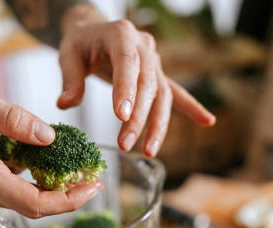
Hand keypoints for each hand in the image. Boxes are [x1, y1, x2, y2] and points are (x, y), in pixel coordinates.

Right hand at [0, 75, 102, 217]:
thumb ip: (12, 118)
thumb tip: (49, 137)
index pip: (34, 203)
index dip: (69, 200)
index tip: (94, 186)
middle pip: (29, 207)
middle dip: (64, 195)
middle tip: (89, 174)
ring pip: (15, 200)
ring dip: (44, 188)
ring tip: (68, 165)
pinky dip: (22, 182)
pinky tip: (33, 161)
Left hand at [56, 6, 215, 156]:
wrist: (94, 31)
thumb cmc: (80, 44)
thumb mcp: (68, 56)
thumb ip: (70, 80)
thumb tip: (65, 104)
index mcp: (121, 34)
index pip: (127, 63)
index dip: (126, 90)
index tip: (121, 117)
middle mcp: (143, 45)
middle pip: (147, 85)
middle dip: (138, 118)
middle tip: (125, 145)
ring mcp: (154, 61)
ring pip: (161, 94)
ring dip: (157, 125)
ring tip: (149, 151)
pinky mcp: (157, 75)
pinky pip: (175, 93)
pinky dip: (191, 107)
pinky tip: (207, 122)